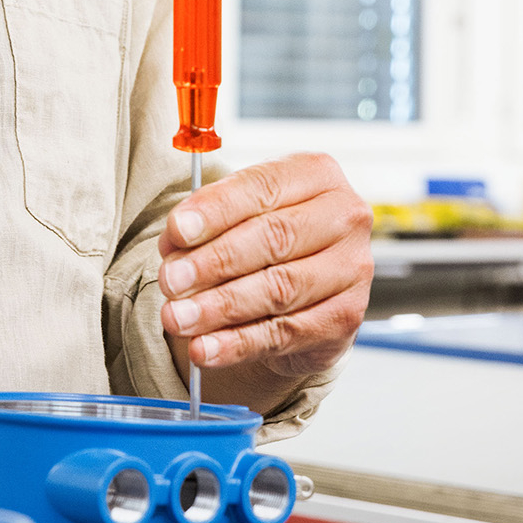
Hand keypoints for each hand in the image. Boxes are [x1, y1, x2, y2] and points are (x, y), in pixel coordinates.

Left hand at [157, 154, 372, 413]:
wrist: (309, 286)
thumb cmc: (269, 236)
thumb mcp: (239, 213)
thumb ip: (206, 223)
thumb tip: (174, 246)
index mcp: (316, 174)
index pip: (262, 186)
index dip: (216, 210)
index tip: (177, 230)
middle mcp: (344, 217)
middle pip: (274, 238)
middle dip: (214, 262)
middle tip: (171, 281)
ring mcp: (352, 269)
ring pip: (279, 289)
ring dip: (220, 307)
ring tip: (178, 318)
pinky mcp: (345, 318)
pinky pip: (285, 333)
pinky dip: (238, 344)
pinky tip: (205, 348)